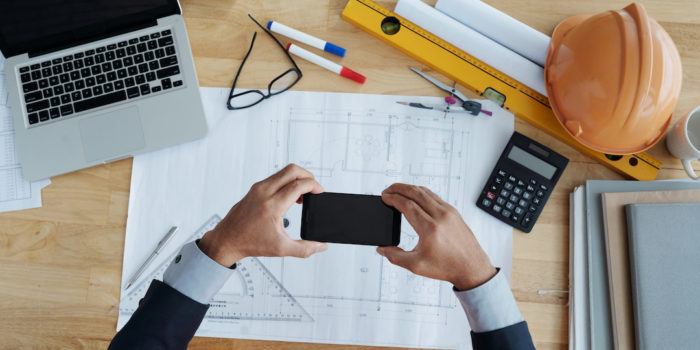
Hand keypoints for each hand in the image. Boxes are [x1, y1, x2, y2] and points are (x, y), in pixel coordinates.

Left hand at [198, 164, 327, 266]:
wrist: (227, 240)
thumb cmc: (250, 242)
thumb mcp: (281, 249)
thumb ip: (305, 249)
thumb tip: (321, 246)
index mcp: (272, 206)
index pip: (298, 185)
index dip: (314, 186)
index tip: (320, 192)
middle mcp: (264, 192)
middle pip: (292, 170)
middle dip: (308, 176)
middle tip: (314, 188)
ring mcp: (258, 188)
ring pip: (284, 171)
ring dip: (297, 178)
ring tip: (302, 194)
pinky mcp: (255, 188)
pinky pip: (275, 177)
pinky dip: (287, 181)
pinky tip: (290, 195)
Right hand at [377, 184, 496, 290]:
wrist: (471, 268)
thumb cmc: (448, 267)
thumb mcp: (416, 266)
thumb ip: (395, 257)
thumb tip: (382, 249)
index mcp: (430, 228)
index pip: (407, 205)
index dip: (393, 198)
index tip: (384, 197)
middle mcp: (441, 216)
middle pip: (415, 192)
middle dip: (398, 188)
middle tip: (388, 190)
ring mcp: (449, 212)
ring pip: (426, 191)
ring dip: (410, 188)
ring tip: (399, 191)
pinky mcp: (454, 212)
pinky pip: (435, 196)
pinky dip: (422, 192)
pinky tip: (415, 196)